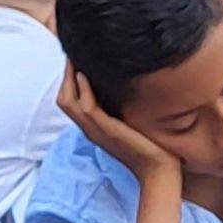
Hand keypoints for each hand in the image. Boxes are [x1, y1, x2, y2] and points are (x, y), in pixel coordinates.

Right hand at [59, 69, 178, 182]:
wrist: (160, 171)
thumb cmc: (150, 147)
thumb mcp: (130, 124)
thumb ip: (121, 108)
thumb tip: (124, 83)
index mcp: (93, 127)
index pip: (69, 100)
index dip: (69, 79)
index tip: (75, 58)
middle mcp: (90, 128)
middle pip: (63, 99)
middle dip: (65, 74)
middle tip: (72, 52)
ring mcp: (96, 130)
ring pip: (68, 101)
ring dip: (69, 77)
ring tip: (74, 57)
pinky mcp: (107, 130)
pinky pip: (86, 107)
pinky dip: (83, 89)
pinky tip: (85, 74)